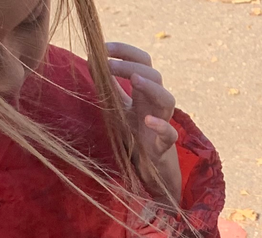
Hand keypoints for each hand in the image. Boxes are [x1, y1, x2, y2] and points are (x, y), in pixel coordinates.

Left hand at [106, 43, 181, 205]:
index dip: (125, 51)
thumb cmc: (133, 132)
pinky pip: (169, 133)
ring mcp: (163, 121)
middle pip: (154, 75)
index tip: (104, 47)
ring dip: (152, 88)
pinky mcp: (164, 144)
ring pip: (167, 99)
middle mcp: (156, 102)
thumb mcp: (117, 106)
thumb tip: (91, 59)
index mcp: (145, 90)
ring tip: (135, 80)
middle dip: (131, 66)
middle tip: (109, 64)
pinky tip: (147, 120)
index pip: (142, 61)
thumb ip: (108, 85)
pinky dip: (161, 126)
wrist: (147, 166)